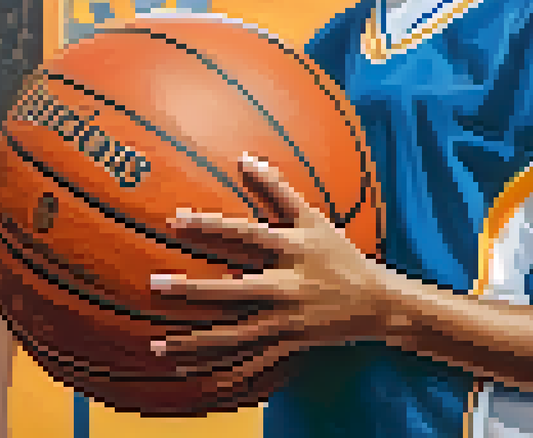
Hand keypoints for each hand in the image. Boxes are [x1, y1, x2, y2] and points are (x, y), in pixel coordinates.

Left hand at [148, 153, 389, 378]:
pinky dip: (223, 371)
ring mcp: (288, 320)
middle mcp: (287, 286)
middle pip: (233, 290)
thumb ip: (278, 188)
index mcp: (291, 250)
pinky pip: (251, 361)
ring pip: (235, 335)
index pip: (244, 233)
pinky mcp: (289, 344)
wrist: (377, 301)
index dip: (210, 225)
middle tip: (155, 285)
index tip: (175, 219)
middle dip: (192, 290)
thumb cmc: (339, 253)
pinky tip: (193, 374)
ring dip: (196, 342)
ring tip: (158, 345)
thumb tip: (243, 157)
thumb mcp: (313, 217)